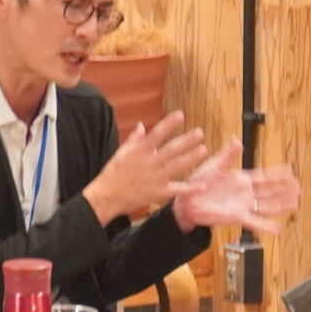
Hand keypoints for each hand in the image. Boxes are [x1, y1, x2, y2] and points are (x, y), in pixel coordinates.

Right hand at [88, 112, 210, 223]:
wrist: (107, 196)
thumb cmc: (113, 173)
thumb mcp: (122, 153)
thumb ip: (134, 139)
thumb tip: (142, 125)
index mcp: (140, 151)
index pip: (157, 133)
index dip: (169, 123)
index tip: (181, 115)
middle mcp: (150, 162)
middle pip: (172, 149)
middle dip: (187, 140)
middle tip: (200, 132)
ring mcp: (155, 178)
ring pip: (177, 166)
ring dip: (191, 158)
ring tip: (203, 150)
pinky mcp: (158, 193)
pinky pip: (176, 190)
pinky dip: (190, 189)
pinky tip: (202, 186)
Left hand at [172, 147, 300, 233]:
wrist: (187, 200)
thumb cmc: (198, 183)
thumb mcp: (214, 165)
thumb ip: (227, 154)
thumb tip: (237, 140)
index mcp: (241, 179)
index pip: (264, 176)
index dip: (278, 174)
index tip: (291, 171)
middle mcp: (245, 193)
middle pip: (271, 191)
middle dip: (285, 190)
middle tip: (299, 189)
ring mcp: (243, 206)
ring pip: (267, 206)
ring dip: (281, 205)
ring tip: (295, 205)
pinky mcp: (236, 217)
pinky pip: (254, 222)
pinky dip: (266, 227)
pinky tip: (278, 230)